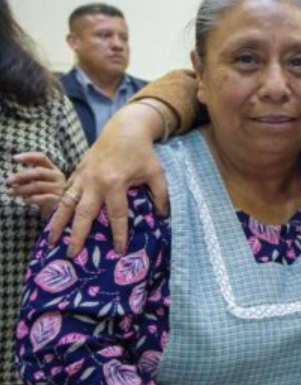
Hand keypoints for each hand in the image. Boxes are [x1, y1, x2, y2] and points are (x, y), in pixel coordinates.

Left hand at [6, 152, 66, 217]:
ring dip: (22, 189)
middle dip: (21, 176)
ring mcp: (59, 188)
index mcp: (53, 170)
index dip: (28, 156)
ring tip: (12, 192)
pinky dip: (32, 199)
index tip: (15, 158)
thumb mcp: (40, 183)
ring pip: (38, 185)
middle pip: (38, 171)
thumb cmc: (47, 195)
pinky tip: (25, 201)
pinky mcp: (59, 200)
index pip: (42, 158)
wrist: (60, 212)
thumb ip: (30, 178)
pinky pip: (43, 198)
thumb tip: (13, 179)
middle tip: (8, 181)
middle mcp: (58, 177)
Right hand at [47, 101, 169, 256]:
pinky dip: (57, 206)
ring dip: (58, 222)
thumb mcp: (156, 173)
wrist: (124, 129)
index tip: (118, 251)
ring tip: (51, 240)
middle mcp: (95, 183)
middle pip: (83, 214)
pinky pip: (64, 192)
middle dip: (77, 235)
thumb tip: (163, 216)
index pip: (117, 215)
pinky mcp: (76, 172)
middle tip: (71, 255)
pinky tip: (53, 220)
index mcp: (116, 184)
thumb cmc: (142, 153)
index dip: (118, 234)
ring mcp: (83, 177)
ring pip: (66, 203)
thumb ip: (161, 195)